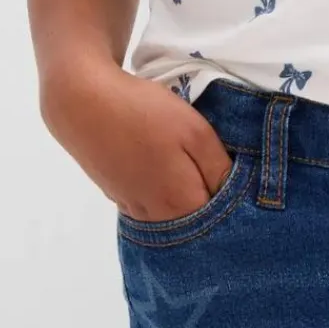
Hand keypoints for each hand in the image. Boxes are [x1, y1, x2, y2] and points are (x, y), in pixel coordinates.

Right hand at [40, 66, 234, 222]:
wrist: (81, 102)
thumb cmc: (145, 113)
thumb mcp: (195, 132)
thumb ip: (219, 169)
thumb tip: (237, 196)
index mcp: (179, 204)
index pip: (220, 223)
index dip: (236, 208)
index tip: (247, 191)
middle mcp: (155, 217)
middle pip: (194, 225)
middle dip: (212, 210)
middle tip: (224, 181)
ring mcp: (132, 207)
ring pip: (170, 216)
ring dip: (186, 204)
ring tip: (198, 176)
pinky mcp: (117, 194)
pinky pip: (150, 206)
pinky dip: (163, 197)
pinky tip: (167, 174)